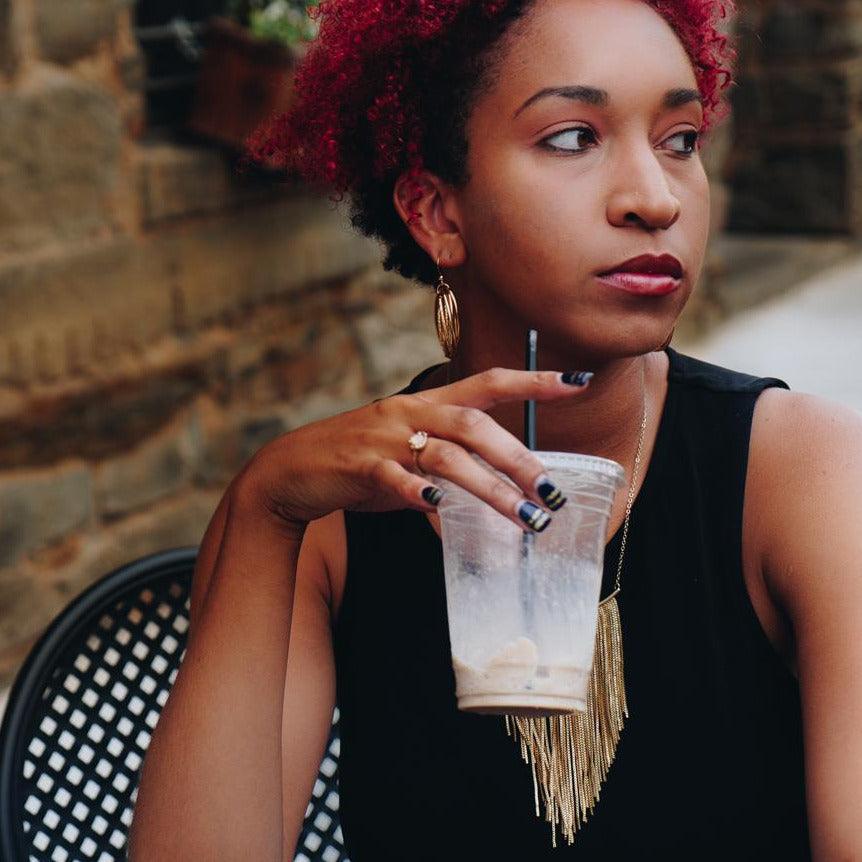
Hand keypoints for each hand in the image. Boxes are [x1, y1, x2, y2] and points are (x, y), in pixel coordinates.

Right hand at [237, 367, 592, 532]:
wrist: (291, 469)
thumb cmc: (357, 462)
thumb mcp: (407, 455)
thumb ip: (446, 470)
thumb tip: (487, 497)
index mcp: (425, 403)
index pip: (489, 382)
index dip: (534, 381)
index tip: (578, 382)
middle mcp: (410, 413)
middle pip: (476, 426)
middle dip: (520, 459)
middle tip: (552, 494)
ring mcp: (385, 438)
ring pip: (447, 456)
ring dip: (491, 488)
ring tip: (525, 517)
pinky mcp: (360, 465)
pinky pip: (395, 477)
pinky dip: (420, 492)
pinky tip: (440, 508)